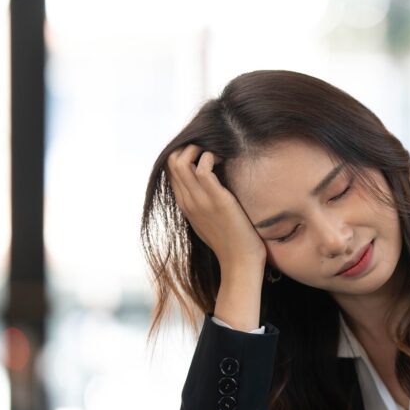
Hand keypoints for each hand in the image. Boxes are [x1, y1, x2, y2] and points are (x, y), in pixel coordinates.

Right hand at [166, 144, 266, 272]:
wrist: (240, 262)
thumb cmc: (230, 241)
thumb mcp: (209, 219)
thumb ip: (203, 203)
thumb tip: (208, 186)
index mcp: (184, 204)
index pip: (170, 169)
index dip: (184, 154)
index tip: (205, 154)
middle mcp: (188, 200)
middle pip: (172, 161)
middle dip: (189, 147)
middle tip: (211, 150)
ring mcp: (200, 200)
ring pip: (181, 161)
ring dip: (198, 149)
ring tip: (217, 154)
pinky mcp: (217, 200)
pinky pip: (203, 169)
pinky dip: (210, 157)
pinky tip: (223, 161)